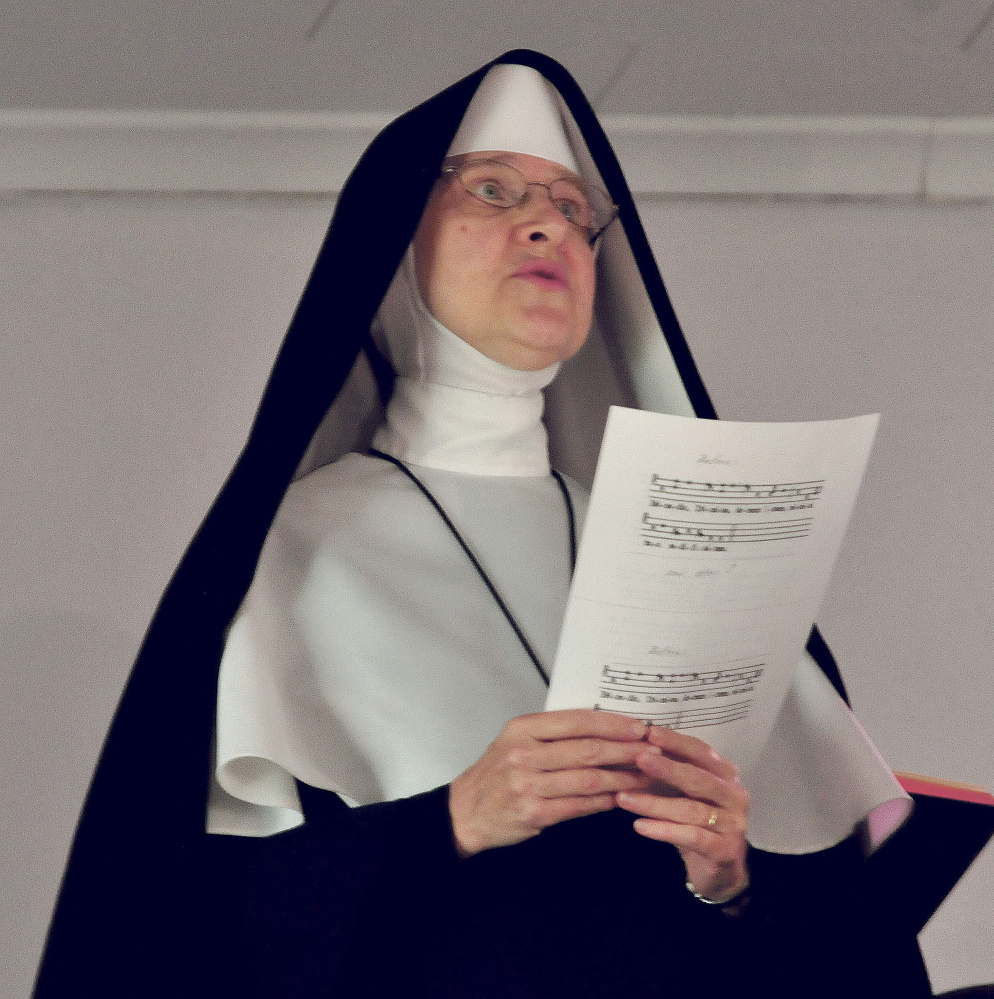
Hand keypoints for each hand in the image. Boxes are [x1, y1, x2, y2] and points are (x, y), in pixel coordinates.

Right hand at [449, 709, 655, 857]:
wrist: (464, 812)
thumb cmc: (496, 774)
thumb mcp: (516, 741)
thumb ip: (552, 733)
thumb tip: (603, 728)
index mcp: (522, 729)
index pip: (577, 721)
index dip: (612, 723)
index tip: (639, 727)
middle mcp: (524, 754)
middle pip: (587, 749)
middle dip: (625, 750)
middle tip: (652, 750)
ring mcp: (528, 784)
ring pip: (588, 778)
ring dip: (622, 777)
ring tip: (646, 776)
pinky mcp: (534, 812)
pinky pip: (579, 805)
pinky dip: (604, 801)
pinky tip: (620, 797)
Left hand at [616, 726, 748, 902]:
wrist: (719, 869)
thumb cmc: (695, 821)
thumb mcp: (681, 793)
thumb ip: (665, 773)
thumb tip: (633, 749)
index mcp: (724, 774)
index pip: (700, 751)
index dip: (676, 742)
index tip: (649, 732)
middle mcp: (734, 795)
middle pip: (698, 778)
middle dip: (666, 767)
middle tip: (638, 758)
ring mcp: (733, 824)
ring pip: (690, 809)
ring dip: (654, 803)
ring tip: (623, 798)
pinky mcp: (725, 850)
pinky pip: (692, 837)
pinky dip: (664, 830)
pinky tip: (639, 826)